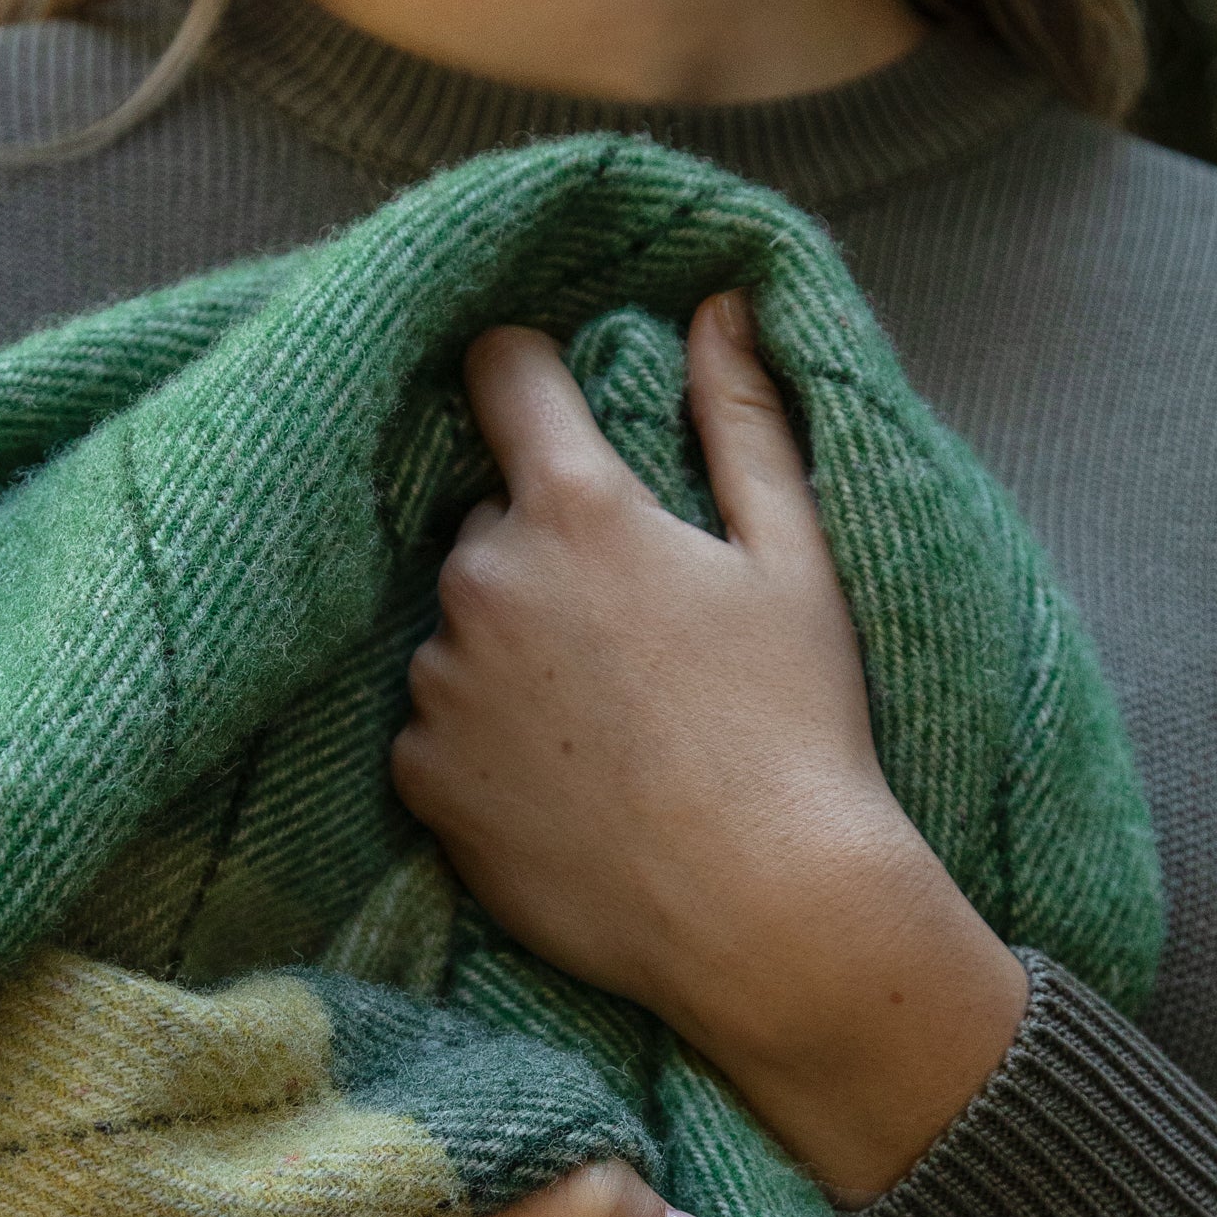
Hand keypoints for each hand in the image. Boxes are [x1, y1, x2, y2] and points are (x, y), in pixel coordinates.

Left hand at [390, 294, 1026, 1203]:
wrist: (762, 913)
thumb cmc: (795, 729)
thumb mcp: (793, 558)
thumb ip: (742, 418)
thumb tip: (718, 303)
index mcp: (575, 508)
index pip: (500, 372)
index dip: (524, 375)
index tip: (547, 399)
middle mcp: (482, 582)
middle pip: (486, 520)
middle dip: (542, 549)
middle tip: (633, 629)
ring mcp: (439, 686)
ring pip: (459, 629)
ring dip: (508, 651)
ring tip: (608, 724)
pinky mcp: (420, 782)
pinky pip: (433, 728)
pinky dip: (481, 743)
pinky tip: (566, 783)